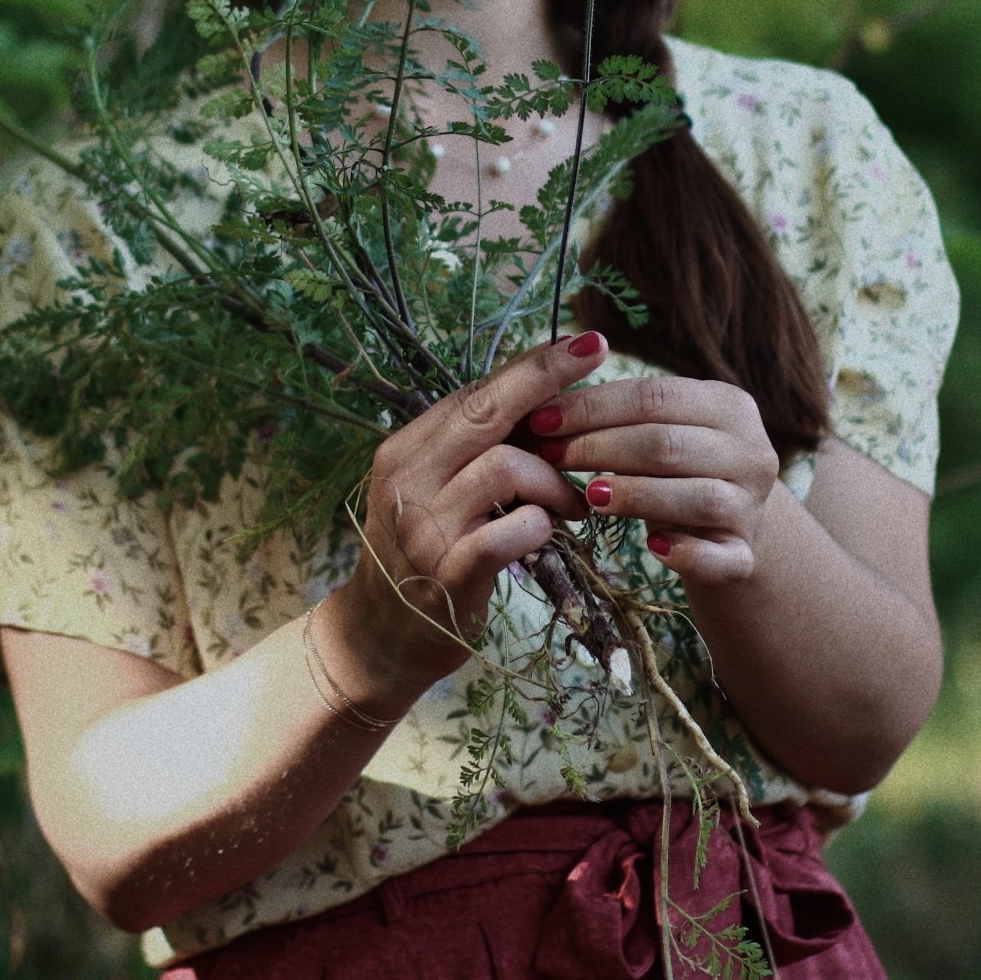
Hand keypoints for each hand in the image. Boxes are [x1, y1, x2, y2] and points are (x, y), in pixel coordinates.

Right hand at [326, 332, 603, 699]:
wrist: (380, 637)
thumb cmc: (423, 555)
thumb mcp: (434, 492)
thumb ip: (474, 452)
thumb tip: (545, 401)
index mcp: (405, 452)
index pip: (474, 393)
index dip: (532, 366)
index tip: (584, 342)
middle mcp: (407, 480)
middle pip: (486, 412)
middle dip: (547, 380)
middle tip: (600, 359)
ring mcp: (424, 527)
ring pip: (506, 466)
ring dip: (555, 480)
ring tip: (574, 503)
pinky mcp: (447, 573)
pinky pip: (513, 530)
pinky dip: (543, 524)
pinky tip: (549, 533)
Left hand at [531, 376, 779, 585]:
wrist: (728, 523)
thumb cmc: (677, 466)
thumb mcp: (661, 428)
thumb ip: (620, 413)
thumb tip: (543, 405)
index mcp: (729, 406)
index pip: (656, 396)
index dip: (594, 406)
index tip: (541, 419)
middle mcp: (751, 452)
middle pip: (669, 445)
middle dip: (600, 447)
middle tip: (549, 455)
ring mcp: (752, 507)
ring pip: (697, 497)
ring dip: (638, 495)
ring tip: (589, 496)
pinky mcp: (745, 556)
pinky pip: (719, 558)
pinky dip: (686, 553)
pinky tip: (651, 547)